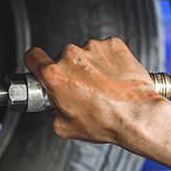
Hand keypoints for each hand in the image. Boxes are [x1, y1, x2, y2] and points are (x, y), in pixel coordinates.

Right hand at [24, 37, 165, 146]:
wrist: (139, 116)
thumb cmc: (105, 121)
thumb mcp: (64, 126)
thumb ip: (52, 108)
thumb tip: (54, 102)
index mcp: (54, 75)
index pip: (32, 56)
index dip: (35, 62)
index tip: (40, 66)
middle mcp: (71, 56)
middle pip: (62, 58)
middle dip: (70, 71)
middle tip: (84, 89)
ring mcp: (93, 47)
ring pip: (85, 53)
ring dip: (91, 66)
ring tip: (104, 85)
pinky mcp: (113, 44)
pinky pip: (105, 49)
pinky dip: (109, 60)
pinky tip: (115, 77)